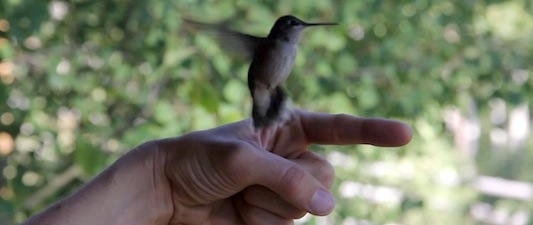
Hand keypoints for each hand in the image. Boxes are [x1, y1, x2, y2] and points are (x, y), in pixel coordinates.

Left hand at [154, 109, 411, 224]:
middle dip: (293, 182)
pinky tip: (242, 210)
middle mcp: (291, 159)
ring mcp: (284, 190)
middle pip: (325, 176)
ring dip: (273, 202)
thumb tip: (327, 205)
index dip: (372, 130)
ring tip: (241, 193)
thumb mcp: (241, 158)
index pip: (337, 127)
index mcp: (286, 128)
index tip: (405, 133)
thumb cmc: (198, 160)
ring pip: (310, 203)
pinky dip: (266, 219)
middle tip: (253, 178)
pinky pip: (291, 222)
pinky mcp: (273, 217)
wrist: (167, 194)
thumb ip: (286, 177)